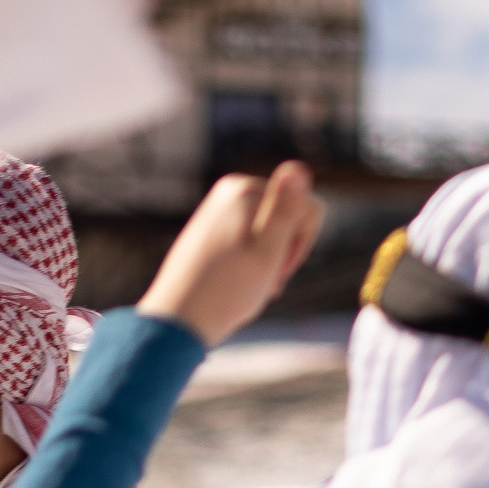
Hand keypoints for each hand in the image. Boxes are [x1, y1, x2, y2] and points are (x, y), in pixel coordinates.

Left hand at [138, 161, 324, 346]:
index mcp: (246, 190)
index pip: (309, 208)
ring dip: (271, 259)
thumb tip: (298, 168)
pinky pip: (252, 237)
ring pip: (272, 230)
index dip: (301, 244)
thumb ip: (285, 211)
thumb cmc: (227, 290)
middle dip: (285, 251)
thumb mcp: (266, 252)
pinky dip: (255, 260)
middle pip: (290, 217)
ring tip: (253, 284)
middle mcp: (231, 190)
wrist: (178, 319)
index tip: (279, 267)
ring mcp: (220, 208)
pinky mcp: (213, 227)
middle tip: (266, 281)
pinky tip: (241, 282)